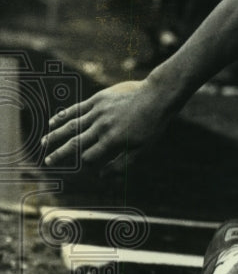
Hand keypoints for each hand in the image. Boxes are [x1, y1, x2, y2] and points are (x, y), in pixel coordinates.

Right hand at [42, 80, 168, 170]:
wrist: (157, 97)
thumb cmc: (152, 126)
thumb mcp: (142, 149)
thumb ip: (122, 164)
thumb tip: (102, 176)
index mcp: (113, 141)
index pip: (89, 157)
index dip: (82, 164)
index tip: (78, 167)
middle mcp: (102, 127)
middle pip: (76, 143)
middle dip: (60, 154)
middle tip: (48, 161)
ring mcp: (98, 112)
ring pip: (71, 126)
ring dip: (56, 136)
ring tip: (44, 144)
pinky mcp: (98, 100)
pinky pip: (76, 109)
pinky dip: (63, 116)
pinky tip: (53, 123)